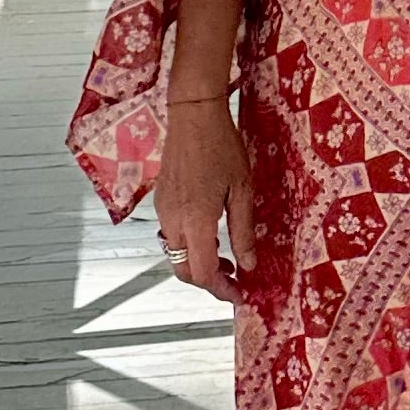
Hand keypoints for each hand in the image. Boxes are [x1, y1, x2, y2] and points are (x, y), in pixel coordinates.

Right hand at [157, 89, 254, 299]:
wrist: (193, 115)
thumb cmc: (222, 147)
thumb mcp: (243, 190)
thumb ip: (243, 231)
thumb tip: (249, 264)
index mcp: (196, 220)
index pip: (201, 273)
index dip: (220, 289)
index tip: (239, 294)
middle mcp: (174, 220)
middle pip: (183, 270)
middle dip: (208, 282)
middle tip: (235, 280)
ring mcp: (163, 211)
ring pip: (176, 255)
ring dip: (198, 264)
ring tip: (226, 259)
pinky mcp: (161, 201)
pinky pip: (172, 236)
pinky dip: (190, 246)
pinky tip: (210, 235)